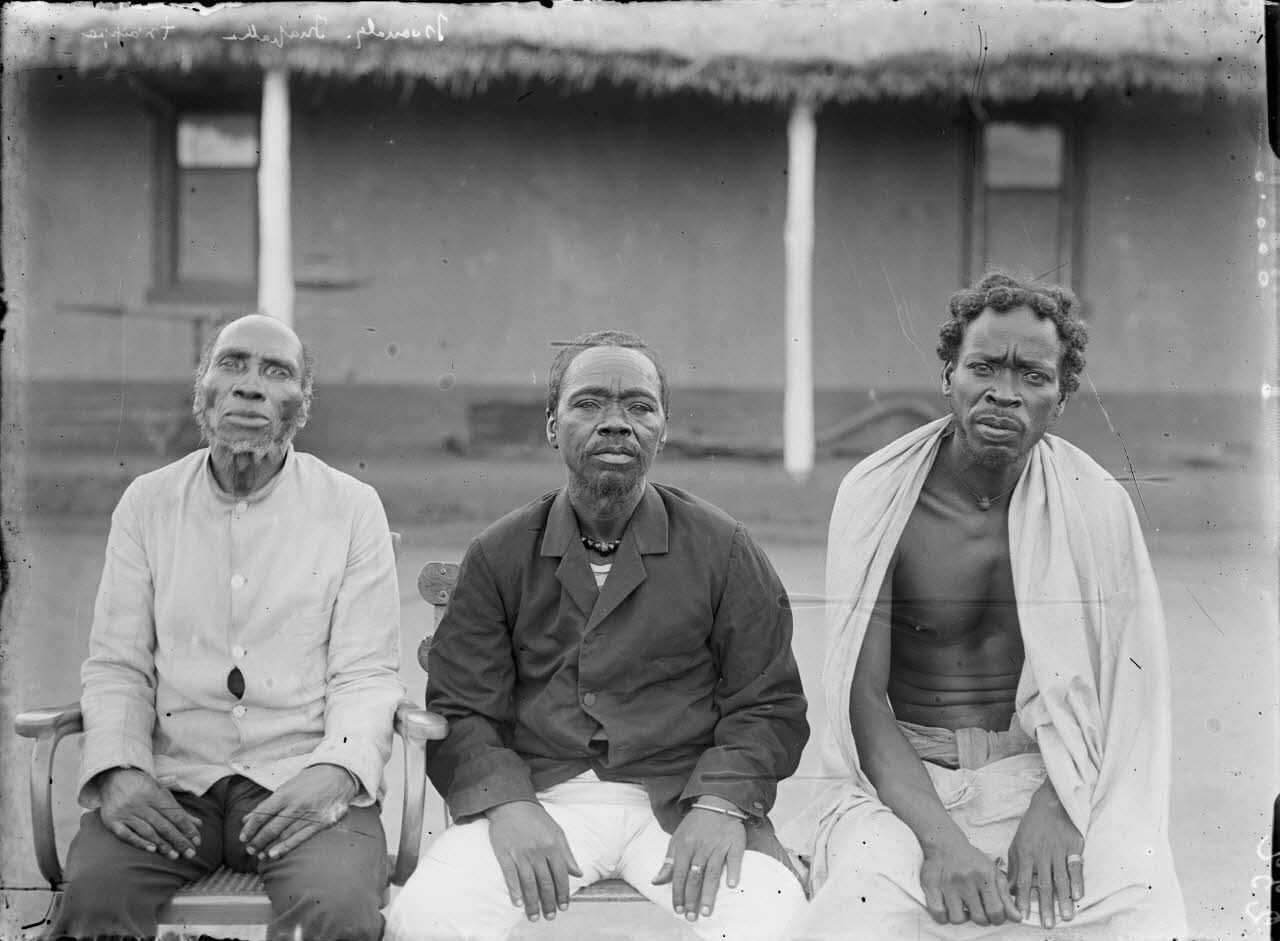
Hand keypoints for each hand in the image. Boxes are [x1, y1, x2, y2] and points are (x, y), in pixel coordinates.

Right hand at [99, 767, 201, 860]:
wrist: (113, 777)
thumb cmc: (143, 787)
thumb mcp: (162, 793)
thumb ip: (179, 810)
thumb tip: (198, 824)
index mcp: (155, 795)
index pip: (175, 815)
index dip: (187, 829)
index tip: (197, 841)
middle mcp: (140, 804)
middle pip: (163, 825)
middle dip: (178, 840)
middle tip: (190, 854)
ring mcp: (125, 813)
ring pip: (147, 831)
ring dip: (162, 844)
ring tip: (175, 855)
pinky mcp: (112, 821)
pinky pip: (125, 834)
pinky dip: (138, 842)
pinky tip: (151, 850)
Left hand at [239, 764, 358, 859]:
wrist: (340, 774)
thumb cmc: (310, 780)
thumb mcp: (287, 787)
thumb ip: (267, 804)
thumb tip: (246, 819)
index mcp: (285, 794)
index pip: (261, 815)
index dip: (250, 829)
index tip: (243, 837)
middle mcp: (296, 805)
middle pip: (271, 828)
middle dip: (257, 841)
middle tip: (249, 849)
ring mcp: (309, 815)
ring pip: (283, 836)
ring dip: (269, 847)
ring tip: (260, 855)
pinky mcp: (321, 823)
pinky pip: (300, 838)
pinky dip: (286, 847)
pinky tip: (275, 854)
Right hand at [486, 800, 582, 922]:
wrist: (511, 803)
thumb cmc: (536, 819)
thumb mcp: (557, 832)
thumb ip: (567, 854)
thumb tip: (578, 873)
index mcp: (553, 846)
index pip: (560, 875)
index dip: (563, 893)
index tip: (564, 907)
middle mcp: (538, 851)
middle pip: (545, 883)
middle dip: (549, 903)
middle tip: (550, 917)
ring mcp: (520, 853)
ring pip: (529, 884)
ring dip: (532, 903)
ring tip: (535, 917)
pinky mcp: (504, 854)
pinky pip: (510, 876)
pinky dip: (514, 891)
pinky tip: (518, 903)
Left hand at [652, 796, 746, 921]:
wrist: (717, 802)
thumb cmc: (695, 824)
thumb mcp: (677, 839)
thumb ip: (668, 862)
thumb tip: (655, 881)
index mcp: (684, 846)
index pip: (679, 874)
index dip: (678, 893)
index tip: (677, 909)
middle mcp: (701, 848)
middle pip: (695, 877)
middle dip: (692, 899)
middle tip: (691, 916)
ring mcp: (718, 846)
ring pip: (712, 872)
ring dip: (709, 893)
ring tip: (707, 911)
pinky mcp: (734, 843)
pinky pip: (734, 858)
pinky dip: (733, 870)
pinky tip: (731, 884)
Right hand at [920, 836, 1020, 926]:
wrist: (946, 843)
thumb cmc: (972, 860)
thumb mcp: (993, 873)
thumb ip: (1006, 897)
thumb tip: (1018, 919)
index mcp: (984, 875)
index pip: (996, 911)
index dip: (997, 919)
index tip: (994, 915)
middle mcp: (966, 878)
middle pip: (978, 918)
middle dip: (982, 919)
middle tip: (978, 910)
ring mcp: (947, 883)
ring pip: (957, 919)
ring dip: (962, 918)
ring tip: (963, 908)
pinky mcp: (931, 884)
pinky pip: (937, 913)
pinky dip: (943, 917)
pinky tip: (948, 909)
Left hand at [1007, 781, 1084, 928]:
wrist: (1050, 804)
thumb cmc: (1032, 827)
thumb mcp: (1017, 843)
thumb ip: (1014, 865)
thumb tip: (1009, 887)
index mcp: (1025, 853)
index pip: (1023, 881)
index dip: (1023, 899)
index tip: (1022, 916)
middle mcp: (1041, 854)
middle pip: (1044, 884)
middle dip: (1045, 906)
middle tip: (1047, 925)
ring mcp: (1058, 851)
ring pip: (1061, 879)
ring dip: (1063, 899)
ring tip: (1066, 916)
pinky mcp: (1073, 848)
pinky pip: (1075, 867)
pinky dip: (1077, 882)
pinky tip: (1079, 896)